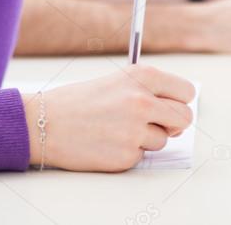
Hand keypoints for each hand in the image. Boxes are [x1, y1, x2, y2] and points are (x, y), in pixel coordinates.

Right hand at [21, 65, 194, 171]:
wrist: (44, 122)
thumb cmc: (77, 102)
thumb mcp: (116, 82)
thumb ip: (147, 92)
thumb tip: (175, 111)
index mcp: (142, 76)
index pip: (186, 92)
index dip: (179, 101)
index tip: (171, 106)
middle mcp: (143, 101)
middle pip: (184, 118)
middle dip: (173, 124)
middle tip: (156, 124)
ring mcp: (136, 130)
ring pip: (162, 140)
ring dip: (145, 138)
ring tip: (117, 129)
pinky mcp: (127, 155)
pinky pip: (141, 155)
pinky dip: (128, 152)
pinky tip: (107, 142)